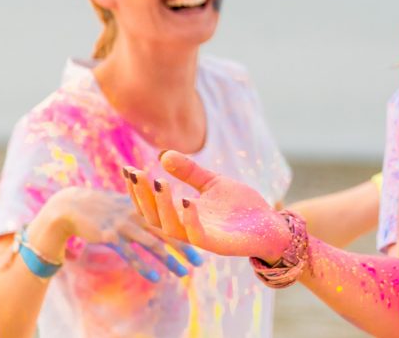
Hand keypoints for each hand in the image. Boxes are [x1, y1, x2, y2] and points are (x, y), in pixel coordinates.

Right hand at [35, 187, 198, 282]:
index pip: (173, 218)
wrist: (73, 205)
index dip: (190, 229)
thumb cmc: (105, 207)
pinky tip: (155, 277)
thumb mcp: (129, 204)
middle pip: (168, 232)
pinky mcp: (111, 236)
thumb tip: (166, 218)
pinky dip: (142, 266)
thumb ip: (148, 209)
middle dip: (186, 247)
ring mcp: (126, 224)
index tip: (206, 241)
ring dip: (170, 259)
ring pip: (153, 244)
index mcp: (147, 206)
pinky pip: (130, 254)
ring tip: (184, 273)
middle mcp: (140, 214)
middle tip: (201, 261)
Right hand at [124, 151, 290, 261]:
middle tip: (136, 174)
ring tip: (159, 182)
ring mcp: (199, 236)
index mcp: (182, 212)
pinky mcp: (214, 244)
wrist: (270, 225)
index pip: (152, 202)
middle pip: (153, 215)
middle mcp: (185, 226)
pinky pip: (196, 234)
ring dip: (162, 205)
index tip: (128, 169)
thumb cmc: (242, 206)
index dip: (138, 188)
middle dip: (143, 195)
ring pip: (169, 226)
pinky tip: (187, 201)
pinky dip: (190, 218)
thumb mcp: (213, 183)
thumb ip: (190, 171)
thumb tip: (164, 154)